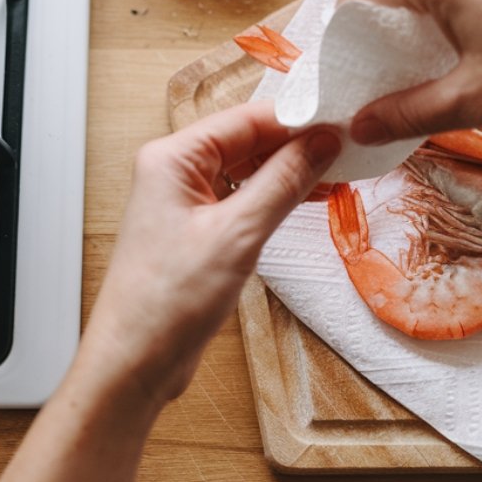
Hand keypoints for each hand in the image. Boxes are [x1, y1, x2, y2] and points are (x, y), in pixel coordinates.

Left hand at [77, 102, 339, 409]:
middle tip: (346, 150)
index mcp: (172, 158)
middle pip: (246, 141)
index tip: (340, 123)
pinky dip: (274, 198)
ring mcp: (184, 201)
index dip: (295, 119)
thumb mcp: (237, 235)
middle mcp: (175, 172)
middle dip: (295, 146)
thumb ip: (282, 183)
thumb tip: (320, 143)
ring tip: (337, 175)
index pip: (244, 120)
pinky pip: (242, 198)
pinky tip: (307, 199)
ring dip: (289, 173)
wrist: (134, 361)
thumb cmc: (167, 301)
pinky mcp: (196, 230)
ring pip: (247, 170)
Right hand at [336, 0, 481, 142]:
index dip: (343, 33)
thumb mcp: (473, 100)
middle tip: (383, 81)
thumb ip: (407, 111)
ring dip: (415, 22)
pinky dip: (448, 11)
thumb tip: (359, 126)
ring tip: (426, 70)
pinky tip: (467, 50)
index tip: (351, 74)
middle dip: (377, 31)